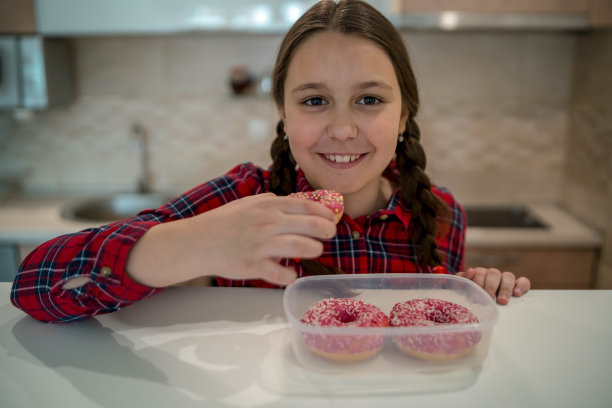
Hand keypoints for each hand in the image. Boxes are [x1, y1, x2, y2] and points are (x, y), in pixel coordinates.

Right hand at [127, 193, 336, 286]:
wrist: (197, 242)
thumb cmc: (222, 222)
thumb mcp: (246, 203)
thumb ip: (270, 201)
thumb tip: (291, 202)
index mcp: (268, 205)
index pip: (306, 205)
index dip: (324, 213)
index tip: (332, 219)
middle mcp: (268, 223)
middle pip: (310, 226)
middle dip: (326, 231)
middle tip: (329, 235)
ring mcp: (261, 245)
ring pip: (301, 247)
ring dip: (313, 250)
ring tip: (314, 251)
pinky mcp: (253, 266)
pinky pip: (281, 274)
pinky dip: (290, 275)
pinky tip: (291, 274)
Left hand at [457, 267, 530, 304]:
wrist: (487, 308)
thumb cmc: (472, 298)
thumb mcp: (465, 290)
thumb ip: (462, 282)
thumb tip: (468, 272)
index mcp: (478, 274)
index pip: (478, 272)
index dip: (476, 281)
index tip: (474, 293)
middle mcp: (492, 275)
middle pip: (493, 273)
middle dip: (489, 287)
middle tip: (488, 298)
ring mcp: (505, 280)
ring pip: (508, 276)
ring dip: (505, 288)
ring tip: (502, 301)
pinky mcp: (518, 286)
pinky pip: (523, 281)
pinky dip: (521, 286)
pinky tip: (517, 294)